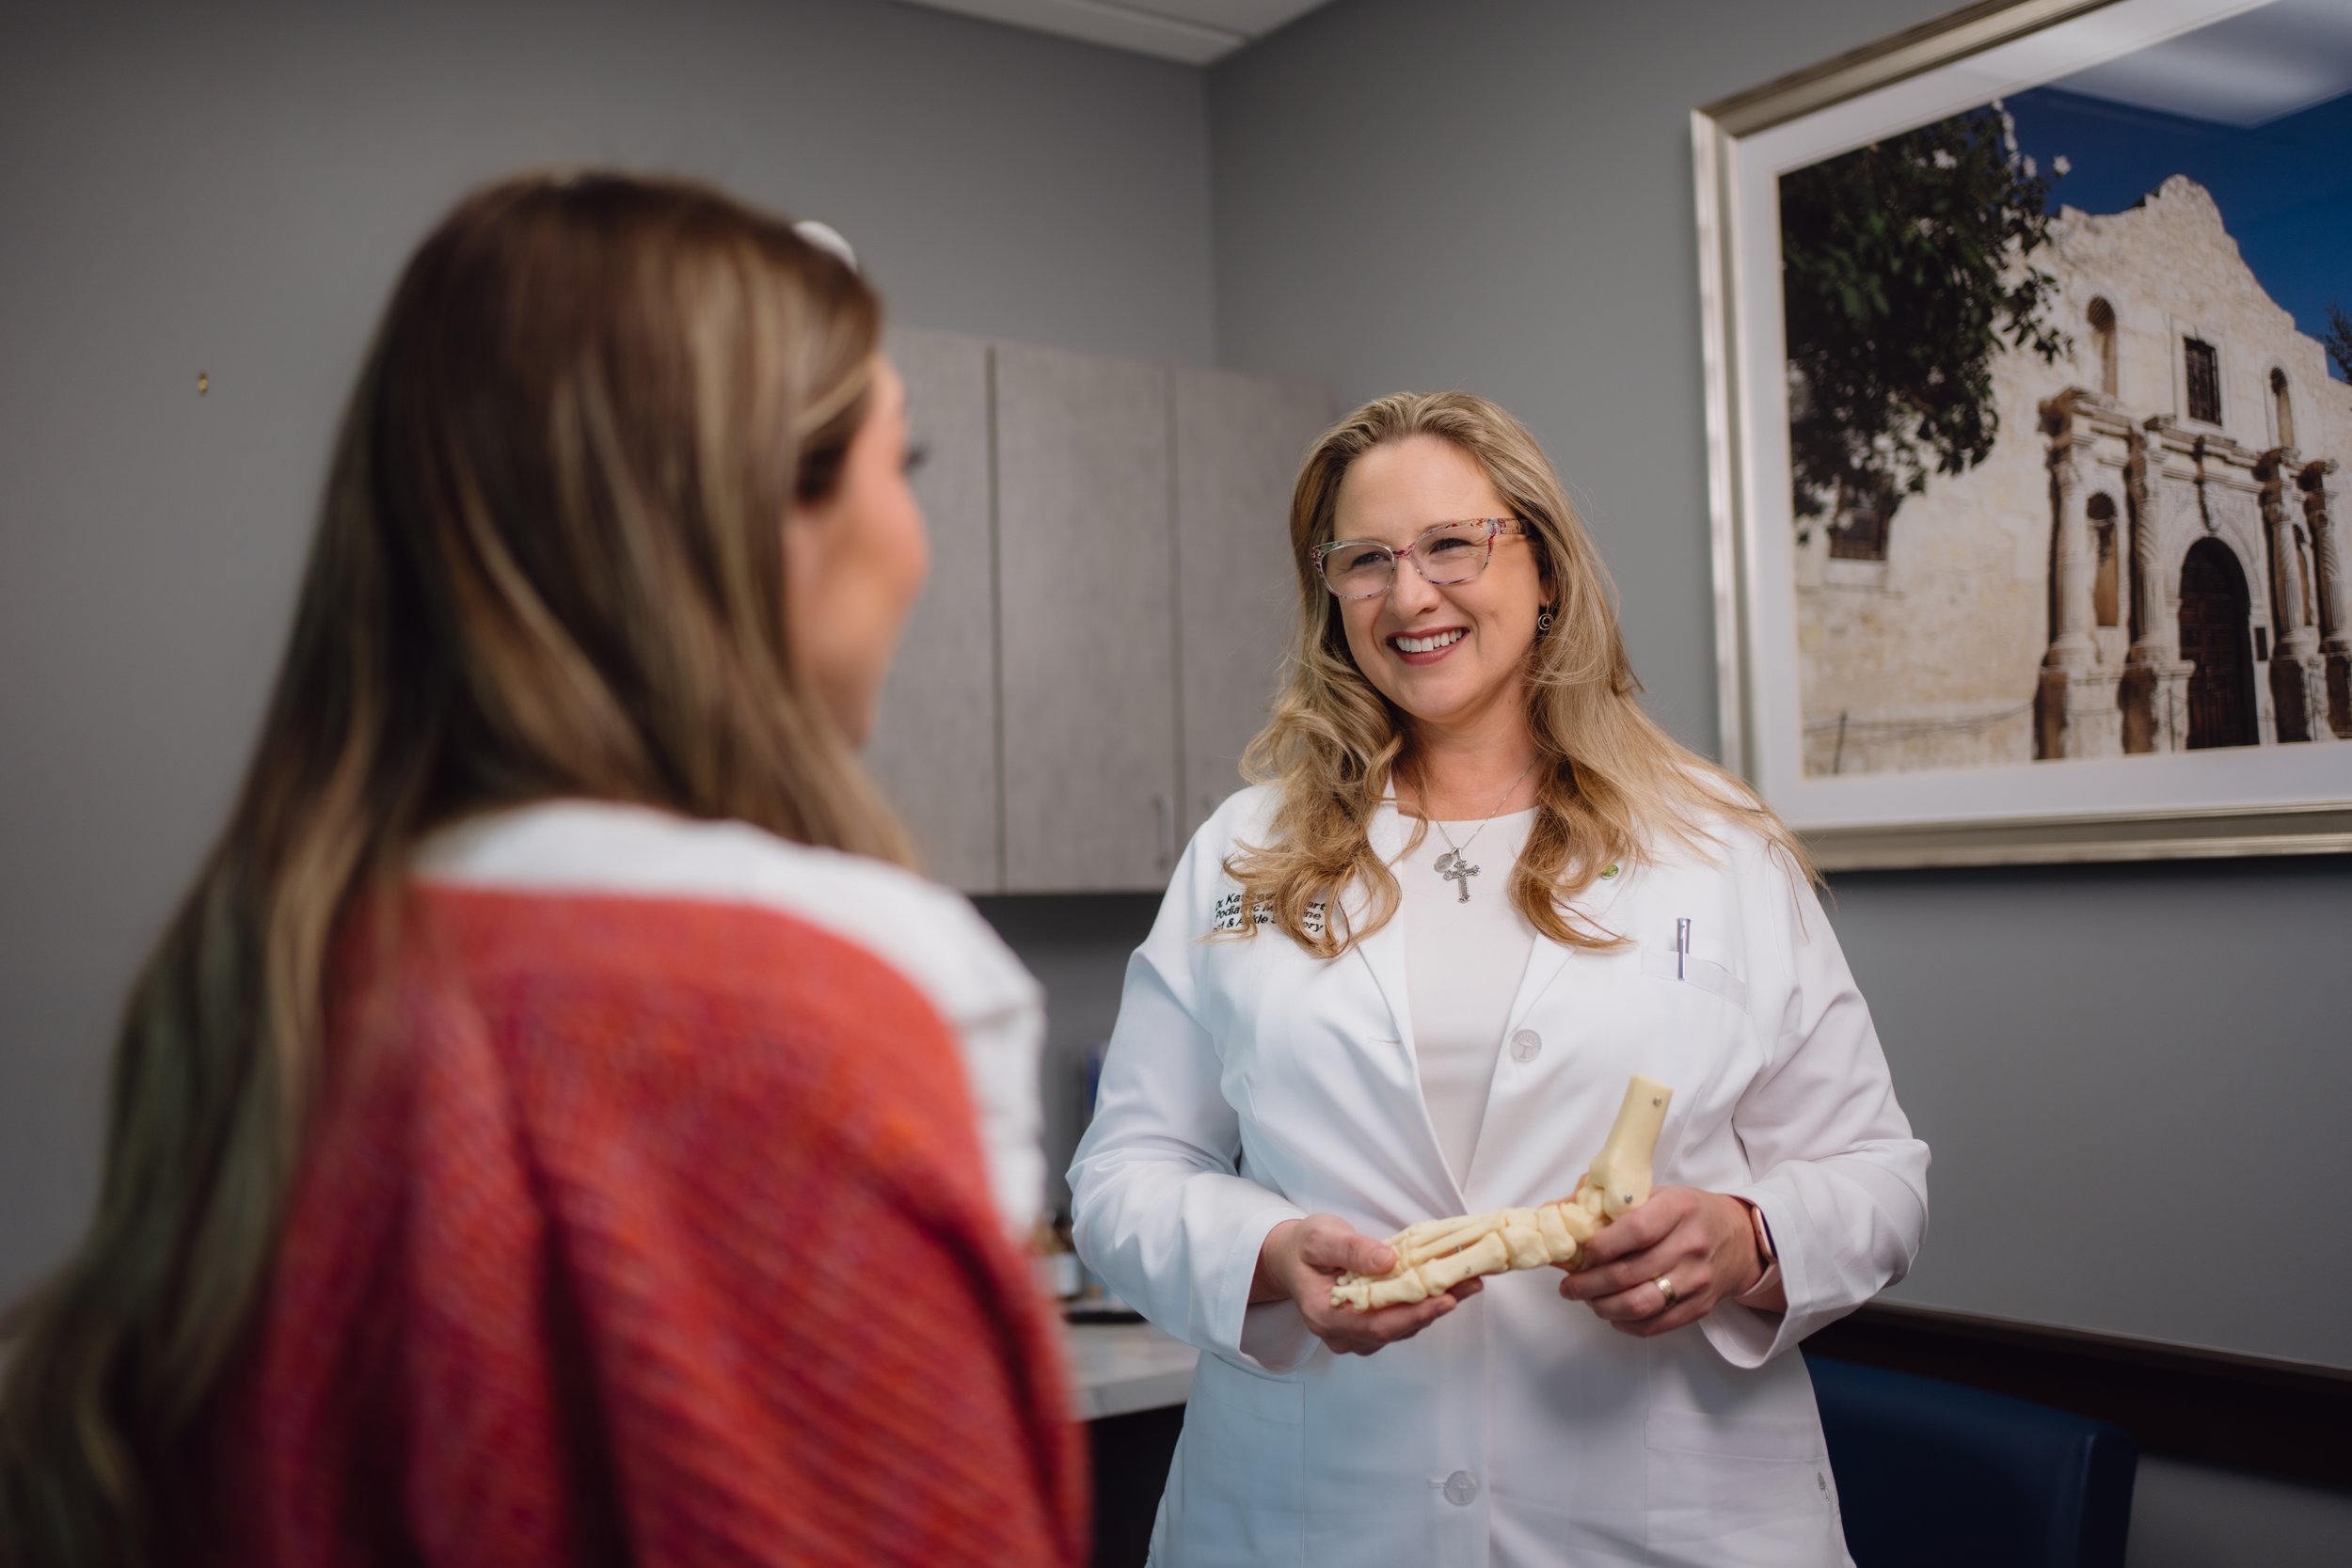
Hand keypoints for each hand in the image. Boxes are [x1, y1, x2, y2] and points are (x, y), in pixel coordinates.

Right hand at [1253, 1214, 1482, 1356]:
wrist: (1292, 1257)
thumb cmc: (1304, 1247)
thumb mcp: (1321, 1238)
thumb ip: (1351, 1250)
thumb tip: (1388, 1261)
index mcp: (1325, 1316)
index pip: (1376, 1325)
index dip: (1414, 1314)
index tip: (1446, 1298)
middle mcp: (1342, 1334)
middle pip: (1396, 1329)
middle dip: (1436, 1308)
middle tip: (1471, 1283)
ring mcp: (1356, 1335)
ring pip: (1403, 1327)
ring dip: (1436, 1305)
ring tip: (1468, 1280)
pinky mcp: (1370, 1326)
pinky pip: (1402, 1319)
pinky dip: (1425, 1303)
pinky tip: (1447, 1285)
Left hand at [1557, 1188, 1762, 1337]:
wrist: (1738, 1238)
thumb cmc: (1686, 1213)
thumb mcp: (1655, 1194)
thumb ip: (1607, 1203)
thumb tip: (1553, 1213)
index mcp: (1678, 1208)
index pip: (1635, 1230)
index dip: (1602, 1246)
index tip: (1581, 1255)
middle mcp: (1691, 1244)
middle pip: (1631, 1273)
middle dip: (1589, 1284)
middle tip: (1569, 1286)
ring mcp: (1697, 1279)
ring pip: (1641, 1304)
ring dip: (1604, 1307)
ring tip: (1587, 1300)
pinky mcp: (1700, 1306)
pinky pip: (1657, 1324)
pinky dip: (1627, 1324)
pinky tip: (1613, 1313)